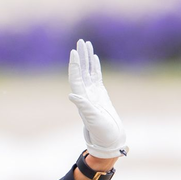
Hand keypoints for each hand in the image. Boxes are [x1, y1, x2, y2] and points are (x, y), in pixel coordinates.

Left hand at [68, 39, 127, 158]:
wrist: (109, 137)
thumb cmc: (101, 130)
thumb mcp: (92, 118)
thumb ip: (83, 106)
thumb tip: (71, 95)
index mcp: (81, 98)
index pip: (76, 77)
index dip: (75, 64)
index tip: (74, 51)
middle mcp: (85, 93)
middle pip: (81, 71)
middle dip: (80, 56)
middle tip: (80, 41)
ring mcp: (92, 92)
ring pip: (88, 71)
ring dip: (87, 58)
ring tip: (86, 44)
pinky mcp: (100, 93)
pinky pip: (96, 76)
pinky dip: (95, 66)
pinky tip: (94, 58)